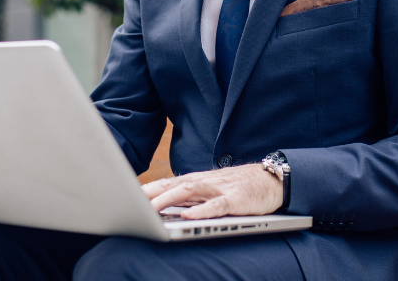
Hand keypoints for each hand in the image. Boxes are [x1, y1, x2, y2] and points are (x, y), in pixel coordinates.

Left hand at [142, 164, 281, 219]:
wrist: (273, 180)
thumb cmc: (239, 188)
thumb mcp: (212, 190)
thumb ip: (191, 198)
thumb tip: (165, 207)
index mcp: (198, 180)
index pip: (168, 182)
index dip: (147, 189)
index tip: (124, 195)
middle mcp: (206, 181)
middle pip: (174, 185)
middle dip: (151, 194)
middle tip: (130, 203)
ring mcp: (220, 189)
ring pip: (191, 191)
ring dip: (169, 199)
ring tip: (151, 209)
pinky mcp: (236, 200)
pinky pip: (217, 205)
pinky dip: (202, 210)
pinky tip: (188, 216)